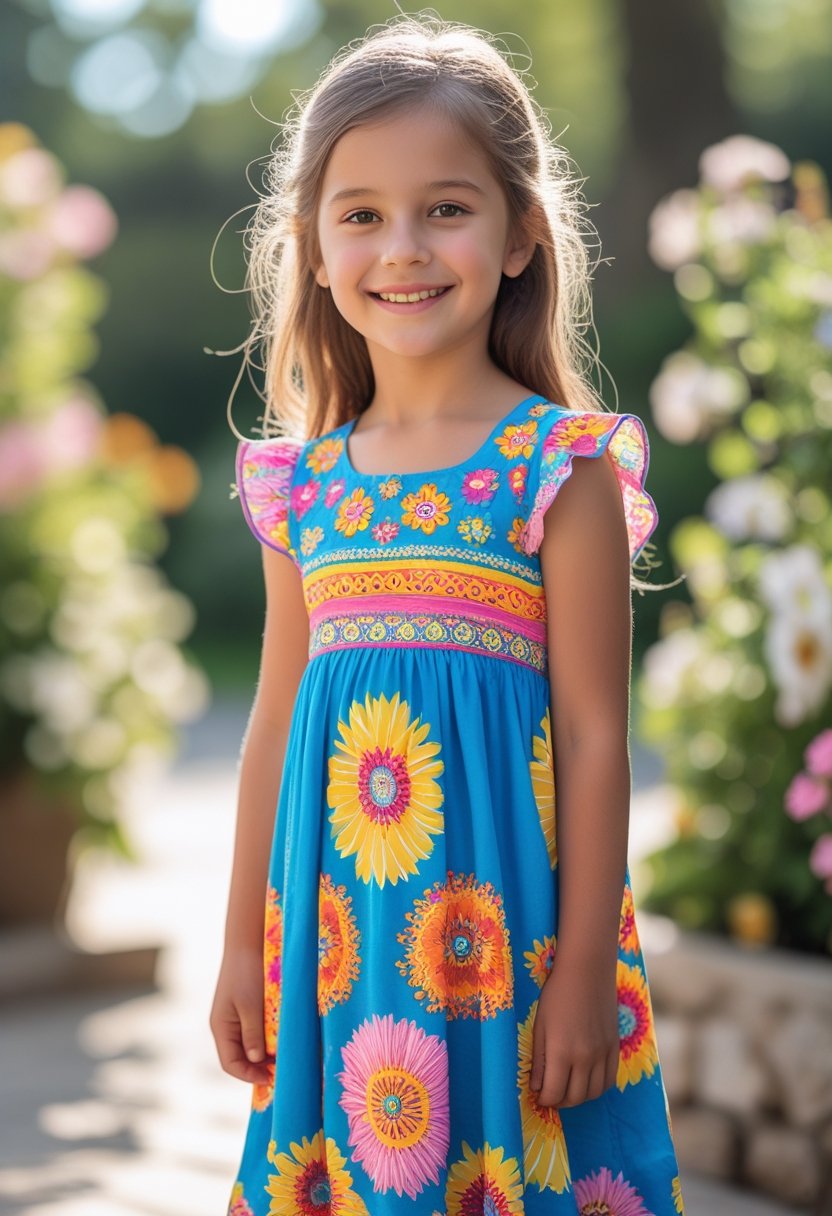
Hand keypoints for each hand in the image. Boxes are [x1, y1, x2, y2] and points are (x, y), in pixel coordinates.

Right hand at [209, 945, 272, 1085]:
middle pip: (239, 1058)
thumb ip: (253, 1033)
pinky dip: (266, 1039)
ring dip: (263, 1054)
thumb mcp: (250, 1005)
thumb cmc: (247, 973)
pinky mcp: (246, 1009)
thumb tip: (257, 1061)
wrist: (247, 943)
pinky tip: (280, 1039)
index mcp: (221, 1028)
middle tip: (281, 1070)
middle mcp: (225, 1026)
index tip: (271, 1078)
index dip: (248, 1076)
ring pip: (248, 1046)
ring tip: (282, 1056)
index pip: (230, 1064)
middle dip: (258, 1068)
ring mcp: (235, 1018)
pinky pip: (255, 1032)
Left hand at [529, 952, 619, 1107]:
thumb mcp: (540, 1026)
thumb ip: (538, 1059)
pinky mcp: (614, 1048)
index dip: (544, 1099)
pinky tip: (585, 1080)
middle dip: (559, 1101)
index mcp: (561, 1052)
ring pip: (593, 1094)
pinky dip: (596, 1088)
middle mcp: (585, 1058)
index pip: (553, 1093)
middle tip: (550, 1093)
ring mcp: (602, 1054)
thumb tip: (536, 1087)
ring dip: (578, 1097)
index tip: (538, 1094)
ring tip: (566, 1088)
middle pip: (574, 1098)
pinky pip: (609, 1081)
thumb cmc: (556, 994)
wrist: (587, 972)